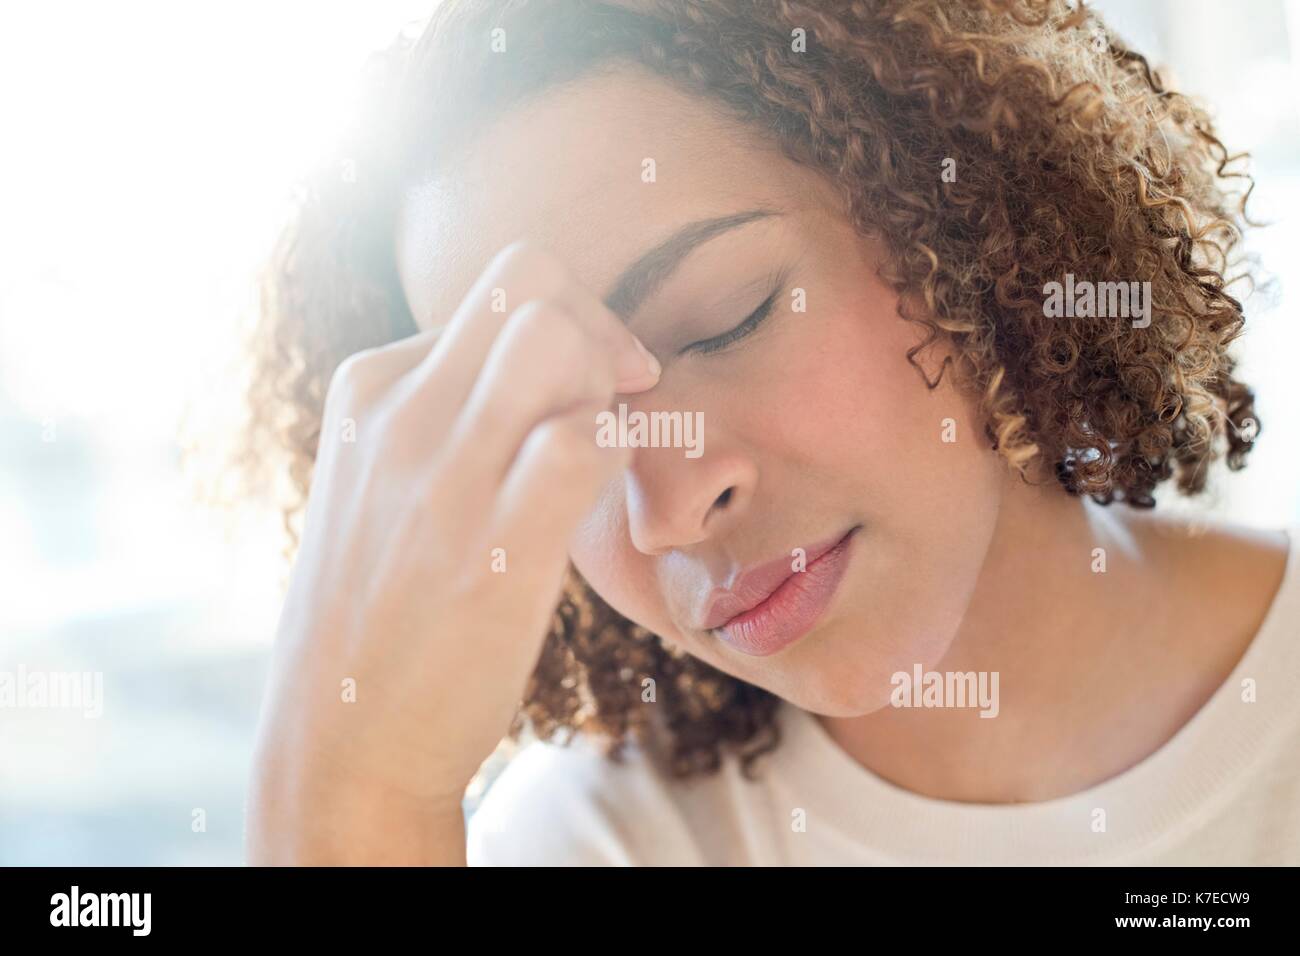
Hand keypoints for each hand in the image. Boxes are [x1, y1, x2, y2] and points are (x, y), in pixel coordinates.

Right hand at [246, 241, 658, 862]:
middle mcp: (397, 412)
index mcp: (369, 389)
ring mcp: (441, 474)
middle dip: (595, 326)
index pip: (497, 291)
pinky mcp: (493, 545)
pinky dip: (616, 453)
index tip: (592, 388)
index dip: (569, 325)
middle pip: (529, 280)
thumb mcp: (386, 485)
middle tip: (615, 397)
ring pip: (555, 336)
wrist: (344, 737)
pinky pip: (585, 438)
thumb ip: (448, 416)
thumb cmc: (385, 608)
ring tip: (598, 454)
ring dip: (602, 385)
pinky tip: (598, 505)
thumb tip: (556, 372)